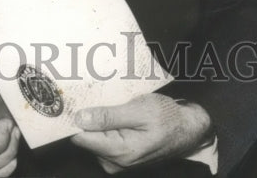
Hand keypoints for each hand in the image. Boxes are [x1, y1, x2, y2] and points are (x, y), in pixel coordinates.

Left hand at [71, 94, 212, 172]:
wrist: (187, 129)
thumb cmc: (167, 118)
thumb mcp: (140, 111)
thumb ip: (109, 117)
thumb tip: (80, 119)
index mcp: (119, 152)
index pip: (80, 138)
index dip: (73, 118)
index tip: (69, 100)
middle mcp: (114, 162)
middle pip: (85, 137)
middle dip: (88, 116)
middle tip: (96, 95)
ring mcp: (116, 162)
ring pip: (94, 137)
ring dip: (98, 119)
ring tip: (112, 103)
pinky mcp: (119, 157)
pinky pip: (103, 139)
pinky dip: (106, 125)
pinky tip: (117, 113)